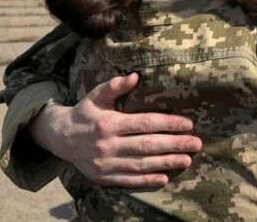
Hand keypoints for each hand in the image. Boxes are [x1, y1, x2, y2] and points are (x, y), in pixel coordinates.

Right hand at [29, 73, 201, 188]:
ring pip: (140, 164)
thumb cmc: (85, 113)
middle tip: (197, 143)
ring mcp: (105, 163)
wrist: (59, 137)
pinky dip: (146, 181)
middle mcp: (107, 145)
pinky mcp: (103, 177)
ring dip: (166, 163)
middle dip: (174, 144)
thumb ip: (114, 86)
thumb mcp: (95, 96)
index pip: (144, 123)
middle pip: (147, 145)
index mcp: (108, 123)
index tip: (188, 124)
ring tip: (187, 160)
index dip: (168, 124)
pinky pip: (128, 180)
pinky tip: (164, 178)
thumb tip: (134, 76)